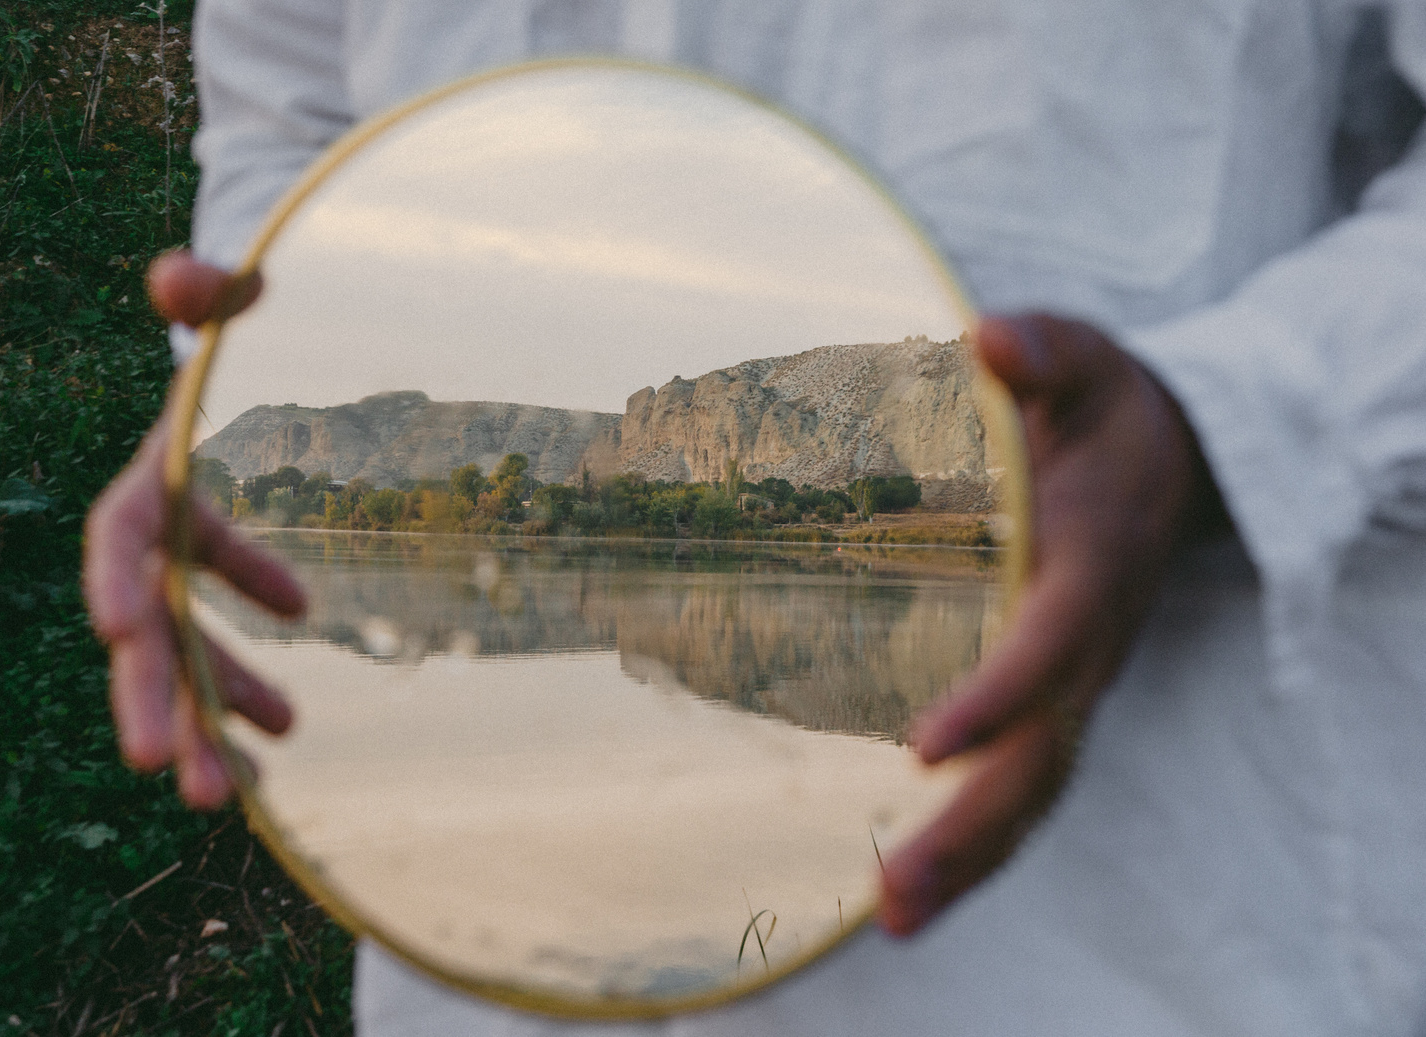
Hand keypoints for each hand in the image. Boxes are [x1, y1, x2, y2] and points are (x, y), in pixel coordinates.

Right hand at [83, 251, 301, 808]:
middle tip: (172, 773)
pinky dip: (249, 679)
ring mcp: (180, 561)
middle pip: (146, 626)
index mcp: (149, 477)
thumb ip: (208, 289)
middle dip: (155, 697)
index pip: (121, 534)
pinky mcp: (211, 571)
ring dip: (209, 720)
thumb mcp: (228, 297)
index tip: (125, 631)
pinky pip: (223, 636)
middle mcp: (153, 533)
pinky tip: (285, 729)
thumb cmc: (228, 320)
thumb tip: (177, 276)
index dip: (119, 577)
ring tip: (246, 795)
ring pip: (186, 656)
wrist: (228, 349)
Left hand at [878, 313, 1229, 935]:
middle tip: (892, 895)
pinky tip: (916, 882)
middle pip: (1042, 756)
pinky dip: (980, 840)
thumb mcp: (1084, 358)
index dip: (997, 696)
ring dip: (971, 860)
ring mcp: (1076, 681)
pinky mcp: (1056, 697)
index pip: (1048, 645)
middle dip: (972, 829)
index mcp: (1093, 564)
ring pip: (1036, 789)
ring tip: (893, 918)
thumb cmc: (1108, 408)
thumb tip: (991, 338)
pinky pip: (1026, 782)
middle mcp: (1090, 643)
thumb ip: (1046, 349)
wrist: (1172, 455)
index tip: (923, 743)